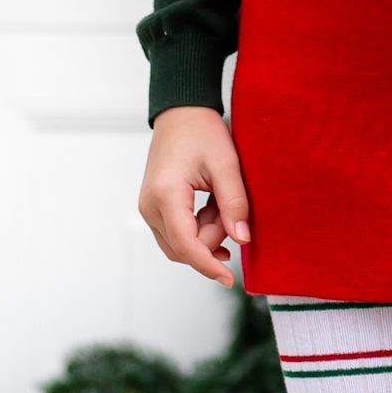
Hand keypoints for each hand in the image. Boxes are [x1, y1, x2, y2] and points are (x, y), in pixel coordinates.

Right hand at [139, 106, 250, 287]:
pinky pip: (176, 233)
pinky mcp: (154, 207)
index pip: (186, 245)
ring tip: (222, 207)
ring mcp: (148, 207)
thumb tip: (242, 239)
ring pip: (178, 244)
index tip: (230, 279)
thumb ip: (235, 203)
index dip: (208, 266)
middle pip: (182, 249)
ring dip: (205, 236)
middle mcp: (149, 205)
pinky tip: (214, 211)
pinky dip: (198, 229)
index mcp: (166, 195)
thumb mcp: (227, 164)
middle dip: (212, 241)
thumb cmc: (202, 132)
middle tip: (232, 213)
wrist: (181, 113)